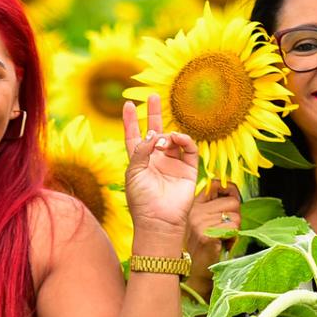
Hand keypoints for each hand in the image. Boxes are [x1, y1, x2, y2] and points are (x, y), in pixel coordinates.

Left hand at [121, 95, 198, 241]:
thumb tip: (154, 134)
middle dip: (154, 114)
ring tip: (163, 139)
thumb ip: (141, 149)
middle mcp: (156, 160)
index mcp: (139, 161)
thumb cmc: (141, 200)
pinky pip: (189, 148)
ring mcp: (173, 163)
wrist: (159, 220)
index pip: (134, 136)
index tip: (127, 104)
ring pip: (173, 138)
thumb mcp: (133, 172)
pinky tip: (176, 138)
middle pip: (156, 131)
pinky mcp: (188, 169)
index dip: (130, 121)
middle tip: (154, 96)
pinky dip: (184, 140)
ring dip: (168, 134)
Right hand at [182, 177, 242, 291]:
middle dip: (235, 217)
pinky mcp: (206, 235)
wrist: (192, 277)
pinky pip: (233, 229)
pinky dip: (232, 240)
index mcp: (192, 205)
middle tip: (224, 231)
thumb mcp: (205, 224)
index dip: (231, 192)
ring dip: (234, 230)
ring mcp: (199, 222)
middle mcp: (194, 211)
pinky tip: (221, 246)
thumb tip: (233, 194)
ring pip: (236, 216)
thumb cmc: (202, 252)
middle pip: (233, 201)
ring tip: (221, 240)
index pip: (217, 184)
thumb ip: (214, 207)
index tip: (232, 203)